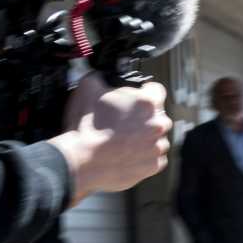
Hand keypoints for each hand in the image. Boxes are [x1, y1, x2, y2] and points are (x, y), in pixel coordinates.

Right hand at [53, 75, 171, 203]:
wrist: (83, 159)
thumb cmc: (87, 125)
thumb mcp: (89, 88)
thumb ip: (101, 78)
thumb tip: (101, 77)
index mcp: (148, 103)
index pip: (156, 90)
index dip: (144, 91)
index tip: (138, 96)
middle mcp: (159, 124)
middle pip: (158, 115)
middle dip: (144, 117)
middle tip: (124, 121)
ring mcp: (158, 146)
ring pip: (157, 138)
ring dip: (144, 137)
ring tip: (123, 139)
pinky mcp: (154, 165)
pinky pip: (154, 158)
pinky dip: (143, 156)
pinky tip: (126, 153)